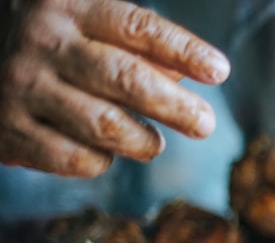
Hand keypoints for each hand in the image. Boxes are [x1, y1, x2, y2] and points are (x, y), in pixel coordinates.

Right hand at [0, 0, 230, 177]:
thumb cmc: (56, 43)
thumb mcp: (92, 25)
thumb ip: (142, 47)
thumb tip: (190, 74)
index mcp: (71, 8)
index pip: (138, 28)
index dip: (184, 51)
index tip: (219, 72)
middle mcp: (45, 43)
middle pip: (124, 78)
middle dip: (174, 107)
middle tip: (205, 124)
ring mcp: (23, 87)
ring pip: (103, 125)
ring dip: (142, 141)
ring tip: (154, 143)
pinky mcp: (9, 130)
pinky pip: (73, 159)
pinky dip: (100, 162)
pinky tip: (104, 152)